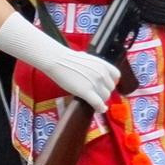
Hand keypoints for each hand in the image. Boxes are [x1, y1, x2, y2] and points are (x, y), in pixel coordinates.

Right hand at [0, 14, 119, 112]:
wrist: (51, 57)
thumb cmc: (59, 55)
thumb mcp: (76, 55)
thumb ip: (83, 62)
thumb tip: (84, 66)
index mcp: (98, 61)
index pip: (114, 73)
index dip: (111, 81)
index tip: (106, 85)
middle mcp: (99, 70)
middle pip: (110, 86)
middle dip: (104, 91)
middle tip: (96, 94)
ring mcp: (94, 80)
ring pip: (105, 95)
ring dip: (100, 98)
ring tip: (92, 100)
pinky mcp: (86, 90)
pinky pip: (98, 102)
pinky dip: (99, 107)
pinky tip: (97, 110)